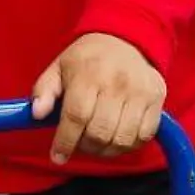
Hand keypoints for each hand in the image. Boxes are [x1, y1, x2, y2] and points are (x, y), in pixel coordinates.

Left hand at [30, 33, 166, 160]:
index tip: (57, 156)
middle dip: (85, 147)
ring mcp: (140, 92)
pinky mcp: (157, 99)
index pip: (76, 116)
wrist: (126, 39)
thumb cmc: (87, 58)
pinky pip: (144, 136)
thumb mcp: (58, 67)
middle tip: (79, 144)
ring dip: (106, 151)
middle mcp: (116, 83)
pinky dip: (128, 145)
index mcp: (88, 74)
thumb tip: (36, 114)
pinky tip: (117, 138)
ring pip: (122, 139)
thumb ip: (43, 90)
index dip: (65, 141)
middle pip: (100, 132)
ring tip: (97, 143)